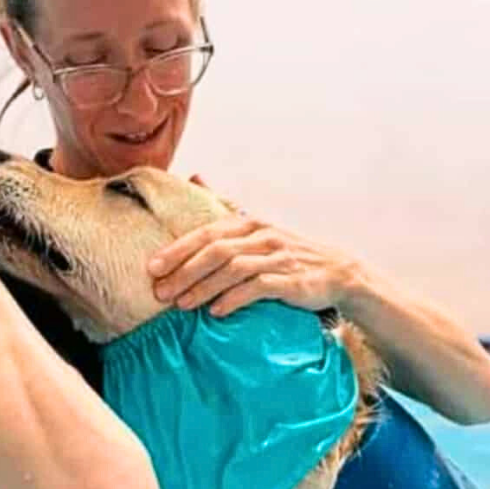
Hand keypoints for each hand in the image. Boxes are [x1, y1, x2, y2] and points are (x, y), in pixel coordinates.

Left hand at [147, 208, 361, 317]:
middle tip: (160, 292)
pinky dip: (235, 299)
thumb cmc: (288, 253)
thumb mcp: (257, 227)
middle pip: (216, 250)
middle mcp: (263, 236)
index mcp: (250, 223)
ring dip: (204, 287)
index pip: (207, 233)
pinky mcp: (292, 280)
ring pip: (234, 269)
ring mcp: (279, 257)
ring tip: (182, 305)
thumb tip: (195, 176)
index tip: (152, 268)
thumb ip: (226, 206)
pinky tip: (217, 312)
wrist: (338, 273)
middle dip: (184, 271)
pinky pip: (259, 287)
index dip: (177, 249)